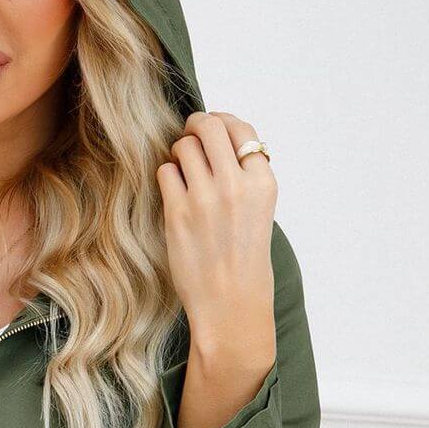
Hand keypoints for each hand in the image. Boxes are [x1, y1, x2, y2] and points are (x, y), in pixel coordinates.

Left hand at [156, 110, 276, 364]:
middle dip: (197, 125)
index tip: (214, 130)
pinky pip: (166, 172)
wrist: (231, 304)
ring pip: (184, 145)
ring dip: (179, 151)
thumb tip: (222, 142)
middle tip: (190, 135)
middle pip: (210, 126)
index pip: (243, 129)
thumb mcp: (261, 212)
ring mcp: (206, 198)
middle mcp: (236, 185)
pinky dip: (167, 175)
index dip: (224, 123)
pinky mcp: (178, 213)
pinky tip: (174, 191)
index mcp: (263, 183)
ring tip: (181, 168)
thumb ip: (246, 177)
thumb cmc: (245, 260)